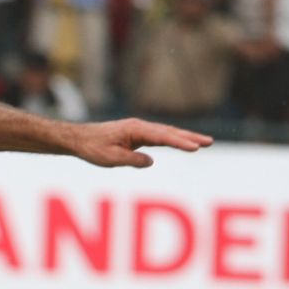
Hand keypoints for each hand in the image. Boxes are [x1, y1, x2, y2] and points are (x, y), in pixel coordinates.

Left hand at [68, 118, 211, 168]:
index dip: (180, 143)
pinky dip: (172, 139)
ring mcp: (139, 129)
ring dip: (184, 137)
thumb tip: (151, 162)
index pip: (163, 137)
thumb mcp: (111, 158)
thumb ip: (132, 160)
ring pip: (166, 133)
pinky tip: (181, 143)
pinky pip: (158, 137)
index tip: (196, 148)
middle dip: (190, 137)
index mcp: (135, 130)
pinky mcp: (136, 134)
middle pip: (170, 132)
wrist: (79, 139)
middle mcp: (140, 126)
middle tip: (209, 142)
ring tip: (203, 143)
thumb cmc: (93, 148)